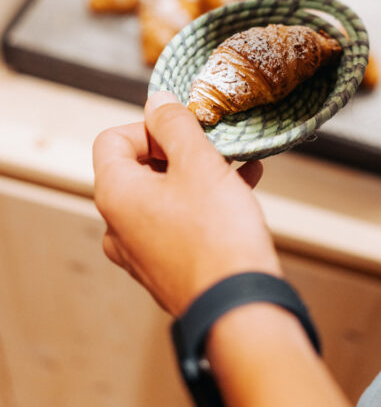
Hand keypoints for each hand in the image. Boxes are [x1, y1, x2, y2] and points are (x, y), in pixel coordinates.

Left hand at [93, 91, 281, 316]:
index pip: (112, 140)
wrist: (238, 305)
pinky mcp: (165, 268)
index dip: (149, 126)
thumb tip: (156, 101)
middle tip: (214, 146)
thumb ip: (175, 125)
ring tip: (237, 165)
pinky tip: (242, 190)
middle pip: (138, 168)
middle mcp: (117, 225)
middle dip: (179, 150)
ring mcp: (140, 252)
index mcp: (116, 195)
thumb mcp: (199, 163)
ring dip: (197, 174)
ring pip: (163, 196)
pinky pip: (177, 222)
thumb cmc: (218, 235)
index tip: (184, 129)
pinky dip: (202, 202)